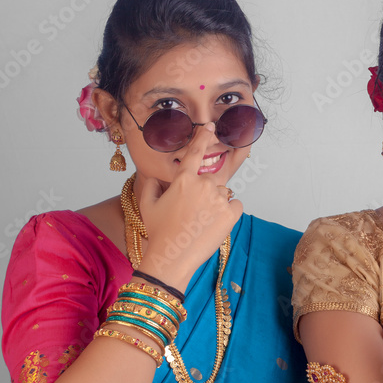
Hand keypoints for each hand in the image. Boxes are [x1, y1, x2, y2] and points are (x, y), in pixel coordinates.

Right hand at [136, 125, 241, 289]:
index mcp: (182, 179)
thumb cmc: (159, 232)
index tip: (211, 125)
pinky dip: (228, 212)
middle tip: (195, 211)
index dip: (203, 137)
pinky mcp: (231, 213)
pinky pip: (235, 204)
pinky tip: (214, 223)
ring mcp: (218, 198)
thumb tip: (153, 177)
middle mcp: (202, 184)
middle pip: (211, 178)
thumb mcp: (147, 205)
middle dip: (206, 191)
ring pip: (223, 193)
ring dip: (216, 203)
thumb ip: (150, 185)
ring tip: (201, 221)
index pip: (195, 152)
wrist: (172, 257)